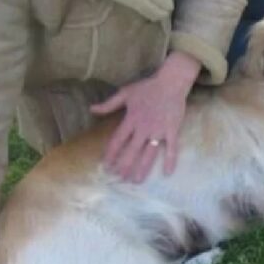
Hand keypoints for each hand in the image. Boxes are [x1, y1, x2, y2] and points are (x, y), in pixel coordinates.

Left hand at [90, 51, 200, 181]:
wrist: (171, 82)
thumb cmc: (148, 87)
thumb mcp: (125, 93)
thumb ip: (109, 104)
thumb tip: (91, 110)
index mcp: (131, 119)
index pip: (118, 140)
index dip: (111, 153)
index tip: (107, 165)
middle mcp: (143, 128)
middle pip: (132, 151)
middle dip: (125, 166)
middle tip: (120, 178)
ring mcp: (159, 131)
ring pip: (149, 153)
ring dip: (142, 168)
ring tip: (136, 181)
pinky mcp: (172, 131)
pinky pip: (172, 148)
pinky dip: (170, 161)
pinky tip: (168, 173)